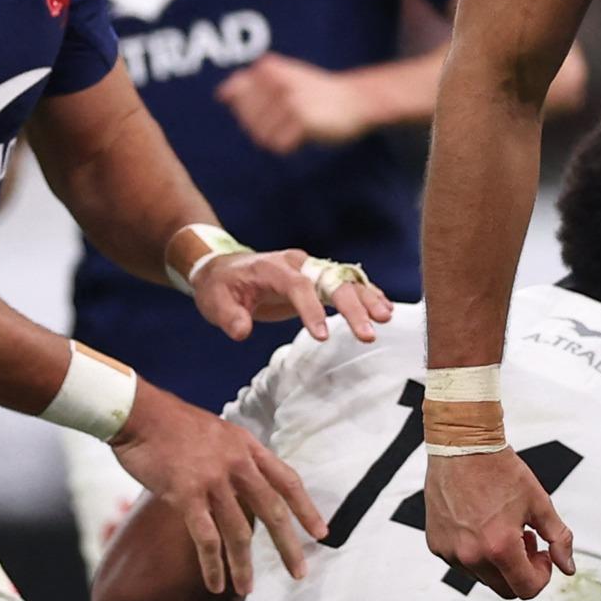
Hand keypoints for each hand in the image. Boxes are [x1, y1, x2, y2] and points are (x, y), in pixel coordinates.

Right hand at [109, 383, 325, 593]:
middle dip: (288, 546)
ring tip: (247, 589)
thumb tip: (247, 485)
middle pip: (272, 511)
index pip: (287, 481)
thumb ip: (238, 458)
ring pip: (239, 532)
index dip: (306, 509)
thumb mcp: (221, 434)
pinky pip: (206, 538)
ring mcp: (213, 480)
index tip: (321, 533)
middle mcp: (238, 464)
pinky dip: (213, 565)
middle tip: (299, 573)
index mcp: (249, 448)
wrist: (141, 414)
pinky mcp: (186, 495)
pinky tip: (215, 584)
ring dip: (244, 565)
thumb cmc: (175, 425)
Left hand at [191, 247, 393, 344]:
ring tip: (386, 318)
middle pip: (331, 281)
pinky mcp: (318, 279)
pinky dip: (366, 294)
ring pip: (345, 281)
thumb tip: (241, 332)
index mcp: (273, 267)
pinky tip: (384, 309)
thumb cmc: (220, 287)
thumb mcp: (215, 302)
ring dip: (367, 298)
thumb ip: (229, 316)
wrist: (224, 268)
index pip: (298, 286)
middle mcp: (298, 263)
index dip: (311, 310)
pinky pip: (346, 284)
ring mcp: (311, 268)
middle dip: (352, 306)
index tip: (323, 336)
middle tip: (369, 332)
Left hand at [216, 54, 375, 154]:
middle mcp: (276, 80)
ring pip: (262, 136)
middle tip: (292, 117)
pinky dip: (292, 145)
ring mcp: (290, 99)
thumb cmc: (315, 92)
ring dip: (281, 137)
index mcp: (267, 67)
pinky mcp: (303, 119)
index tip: (278, 103)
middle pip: (248, 121)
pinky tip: (307, 133)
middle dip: (267, 126)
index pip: (236, 101)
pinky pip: (280, 146)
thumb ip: (249, 85)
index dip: (254, 111)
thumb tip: (220, 95)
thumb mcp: (281, 79)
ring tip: (299, 124)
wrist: (356, 100)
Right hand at [421, 448, 575, 598]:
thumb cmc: (499, 470)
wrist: (462, 447)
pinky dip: (476, 552)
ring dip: (499, 561)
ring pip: (483, 576)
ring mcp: (450, 552)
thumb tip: (568, 567)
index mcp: (499, 547)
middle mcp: (471, 556)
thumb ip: (558, 538)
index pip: (526, 590)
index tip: (542, 554)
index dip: (542, 575)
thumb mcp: (539, 503)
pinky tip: (482, 524)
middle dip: (521, 569)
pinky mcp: (436, 545)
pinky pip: (462, 563)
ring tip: (503, 527)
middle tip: (526, 538)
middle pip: (505, 588)